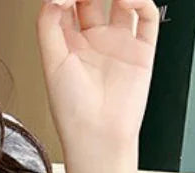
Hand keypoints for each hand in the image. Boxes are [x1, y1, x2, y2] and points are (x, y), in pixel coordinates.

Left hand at [35, 0, 159, 156]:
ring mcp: (118, 44)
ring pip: (122, 1)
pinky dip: (140, 1)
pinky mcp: (141, 50)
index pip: (68, 4)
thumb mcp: (51, 62)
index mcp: (69, 45)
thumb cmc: (72, 112)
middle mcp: (94, 42)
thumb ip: (48, 24)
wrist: (98, 136)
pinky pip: (146, 16)